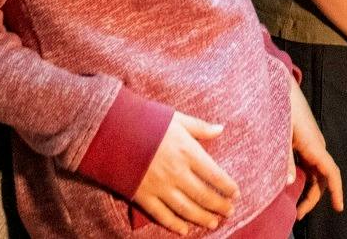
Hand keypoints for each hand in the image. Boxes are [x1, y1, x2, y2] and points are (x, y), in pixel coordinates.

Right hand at [132, 113, 238, 234]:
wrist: (111, 132)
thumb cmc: (146, 121)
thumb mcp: (176, 118)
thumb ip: (199, 127)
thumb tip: (220, 129)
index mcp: (187, 151)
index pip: (214, 175)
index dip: (227, 186)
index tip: (235, 193)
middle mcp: (176, 172)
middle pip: (203, 195)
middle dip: (219, 205)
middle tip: (230, 212)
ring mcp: (159, 186)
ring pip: (186, 208)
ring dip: (201, 218)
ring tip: (213, 223)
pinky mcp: (142, 196)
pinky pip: (161, 215)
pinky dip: (174, 224)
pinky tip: (185, 230)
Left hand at [288, 72, 343, 219]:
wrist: (282, 88)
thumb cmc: (284, 108)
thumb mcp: (282, 134)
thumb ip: (286, 159)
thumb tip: (291, 183)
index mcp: (314, 146)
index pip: (331, 172)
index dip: (337, 191)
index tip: (339, 207)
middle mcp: (317, 147)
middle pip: (323, 179)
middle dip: (314, 199)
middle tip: (299, 215)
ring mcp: (312, 145)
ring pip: (317, 173)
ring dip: (309, 190)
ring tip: (295, 206)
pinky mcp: (305, 143)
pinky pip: (311, 166)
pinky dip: (306, 179)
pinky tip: (294, 186)